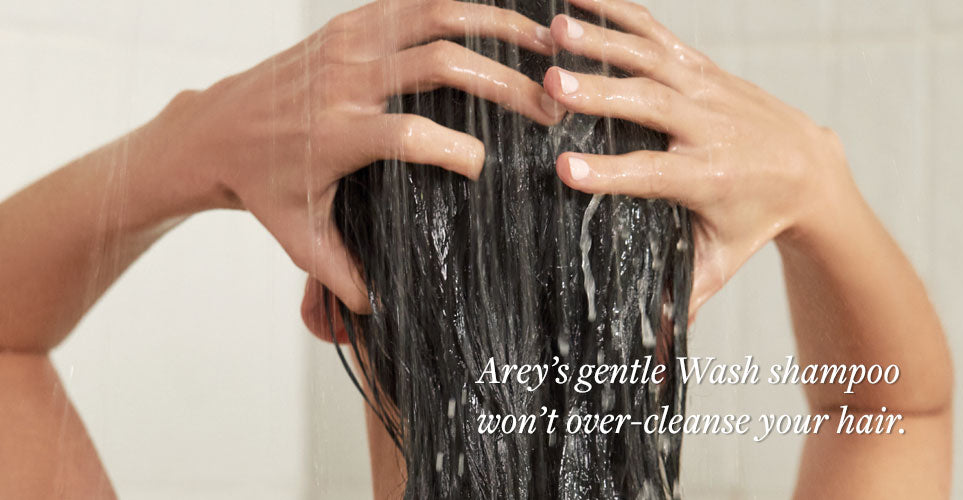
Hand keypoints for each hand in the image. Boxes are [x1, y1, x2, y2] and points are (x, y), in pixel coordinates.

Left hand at [161, 0, 562, 312]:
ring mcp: (347, 43)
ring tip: (545, 44)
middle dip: (504, 84)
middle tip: (548, 106)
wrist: (213, 129)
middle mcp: (344, 81)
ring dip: (496, 27)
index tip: (487, 167)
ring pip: (435, 16)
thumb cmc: (263, 185)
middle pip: (439, 66)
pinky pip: (414, 2)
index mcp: (336, 134)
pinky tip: (499, 20)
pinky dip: (462, 6)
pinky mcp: (347, 23)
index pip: (409, 136)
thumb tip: (383, 312)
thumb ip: (342, 274)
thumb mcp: (299, 236)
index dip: (456, 151)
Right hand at [542, 0, 856, 319]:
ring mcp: (707, 89)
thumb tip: (645, 353)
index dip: (610, 172)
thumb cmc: (755, 220)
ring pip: (652, 61)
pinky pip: (659, 33)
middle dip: (599, 94)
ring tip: (553, 31)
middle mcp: (711, 127)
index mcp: (709, 178)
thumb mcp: (721, 260)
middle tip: (550, 85)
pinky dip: (619, 13)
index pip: (654, 173)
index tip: (564, 169)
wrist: (812, 167)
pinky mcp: (703, 66)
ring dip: (602, 43)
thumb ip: (681, 295)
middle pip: (650, 107)